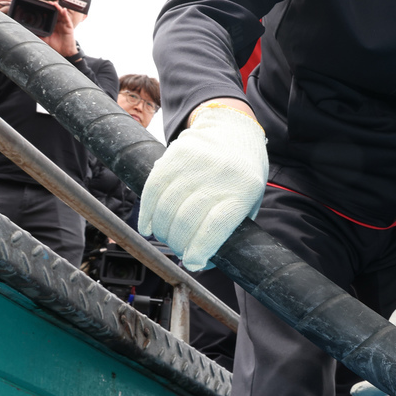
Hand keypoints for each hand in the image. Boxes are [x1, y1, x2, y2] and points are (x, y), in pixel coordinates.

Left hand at [40, 3, 77, 57]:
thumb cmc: (55, 46)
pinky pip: (67, 19)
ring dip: (58, 8)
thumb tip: (28, 32)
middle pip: (55, 13)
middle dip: (52, 7)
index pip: (49, 15)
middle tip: (47, 2)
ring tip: (54, 4)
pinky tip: (63, 10)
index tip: (42, 6)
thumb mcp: (44, 39)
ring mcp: (64, 24)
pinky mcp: (69, 26)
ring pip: (61, 14)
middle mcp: (58, 23)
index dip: (46, 10)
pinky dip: (65, 14)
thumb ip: (38, 35)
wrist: (64, 52)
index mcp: (52, 25)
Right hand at [138, 102, 267, 270]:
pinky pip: (154, 187)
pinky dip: (147, 212)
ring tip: (164, 239)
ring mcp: (196, 163)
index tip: (193, 263)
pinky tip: (148, 226)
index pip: (216, 225)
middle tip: (178, 250)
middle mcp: (219, 174)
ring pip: (168, 205)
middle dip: (179, 243)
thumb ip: (229, 231)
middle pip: (188, 218)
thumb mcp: (248, 202)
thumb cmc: (241, 176)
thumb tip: (202, 264)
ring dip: (162, 230)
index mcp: (243, 189)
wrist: (234, 131)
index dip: (200, 248)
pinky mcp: (176, 154)